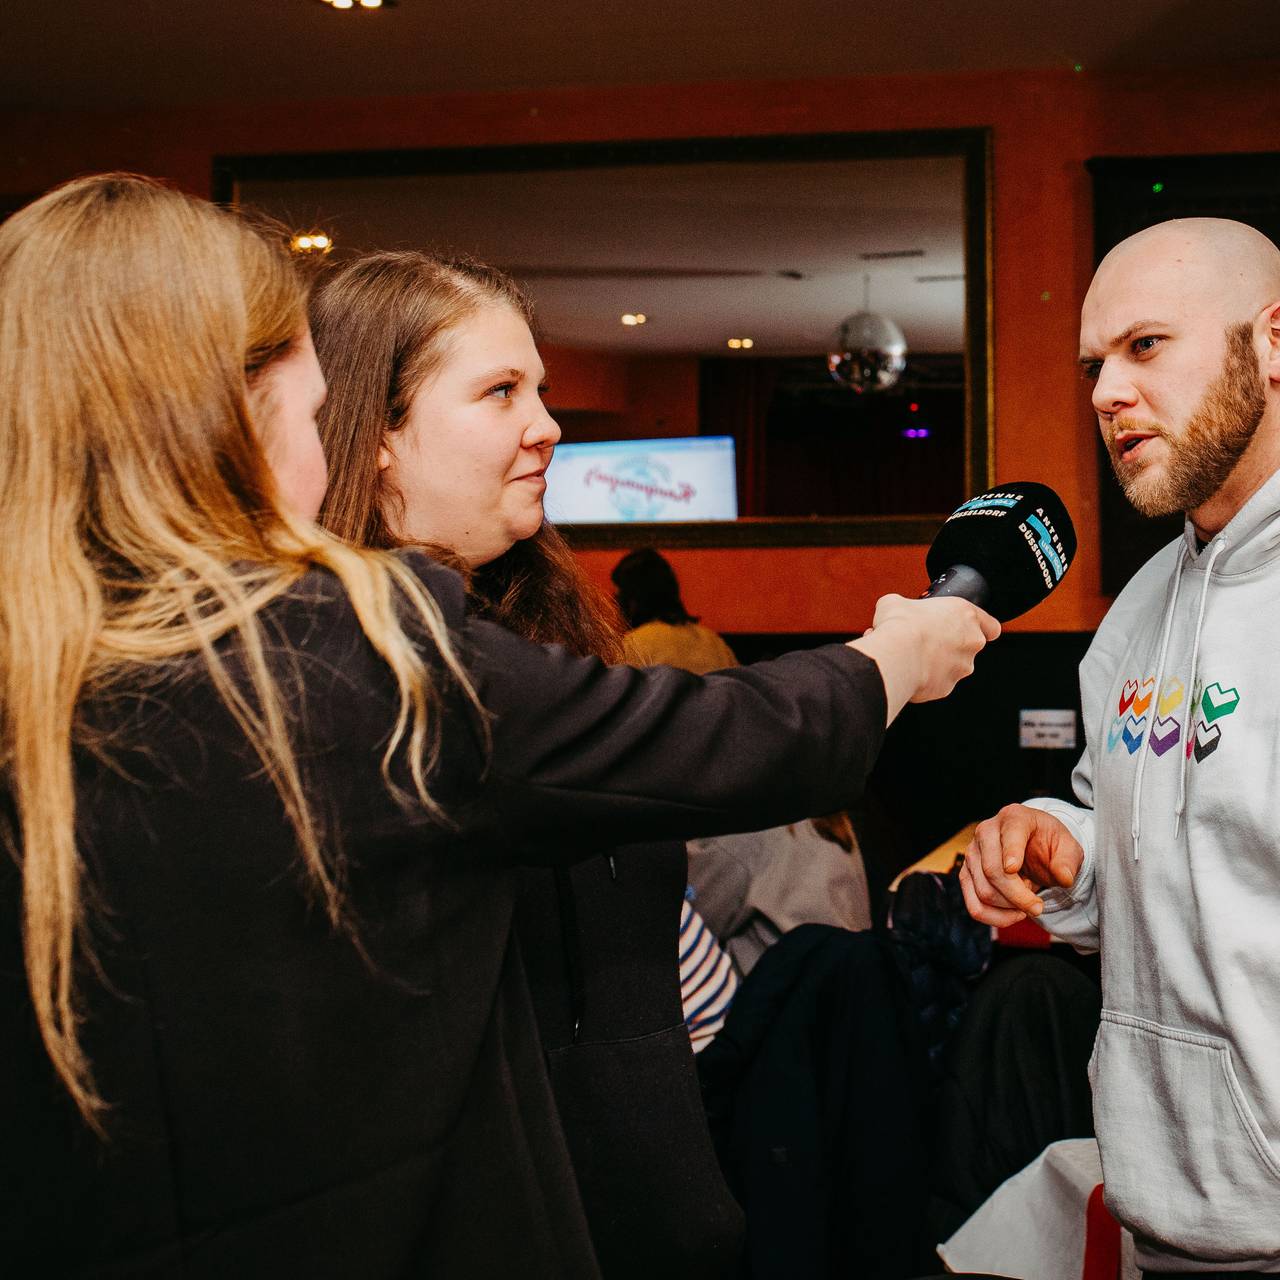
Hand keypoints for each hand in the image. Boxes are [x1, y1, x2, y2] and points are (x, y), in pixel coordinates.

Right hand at [850, 594, 1000, 719]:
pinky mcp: (947, 687)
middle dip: (948, 645)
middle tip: (925, 640)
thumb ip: (904, 605)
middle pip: (968, 647)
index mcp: (965, 615)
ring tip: (911, 656)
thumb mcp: (896, 602)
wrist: (897, 654)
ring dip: (936, 663)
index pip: (991, 626)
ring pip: (953, 666)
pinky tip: (908, 670)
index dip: (981, 628)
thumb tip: (894, 610)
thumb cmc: (902, 625)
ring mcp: (961, 667)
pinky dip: (924, 679)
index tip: (968, 628)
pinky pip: (937, 682)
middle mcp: (971, 642)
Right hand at [959, 803, 1082, 926]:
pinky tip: (1013, 914)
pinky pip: (974, 905)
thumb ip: (1068, 861)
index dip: (1010, 852)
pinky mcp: (966, 874)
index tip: (1013, 868)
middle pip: (992, 870)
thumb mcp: (1068, 848)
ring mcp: (972, 853)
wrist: (1034, 847)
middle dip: (1017, 896)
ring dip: (1009, 908)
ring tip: (1028, 905)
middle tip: (1038, 907)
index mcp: (1014, 817)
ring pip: (983, 891)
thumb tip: (1064, 877)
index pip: (1009, 834)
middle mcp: (986, 831)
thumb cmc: (1049, 845)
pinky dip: (995, 918)